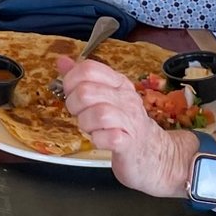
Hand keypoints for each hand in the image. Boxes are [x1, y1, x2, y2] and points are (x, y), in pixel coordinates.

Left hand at [55, 56, 197, 199]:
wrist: (153, 153)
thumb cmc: (124, 124)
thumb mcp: (105, 97)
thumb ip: (83, 79)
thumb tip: (62, 61)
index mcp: (118, 83)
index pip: (89, 69)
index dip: (70, 81)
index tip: (71, 94)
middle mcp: (125, 98)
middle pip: (87, 91)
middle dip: (73, 105)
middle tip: (79, 114)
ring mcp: (130, 121)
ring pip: (98, 114)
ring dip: (85, 123)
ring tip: (89, 128)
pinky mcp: (129, 144)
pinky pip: (109, 138)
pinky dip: (98, 140)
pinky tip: (99, 140)